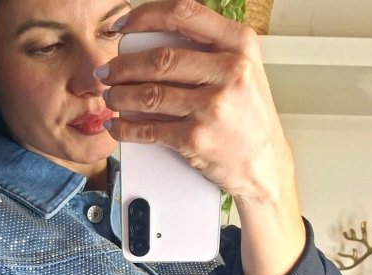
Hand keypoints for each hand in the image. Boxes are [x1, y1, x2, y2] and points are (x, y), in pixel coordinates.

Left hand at [99, 0, 298, 212]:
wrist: (265, 163)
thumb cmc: (248, 115)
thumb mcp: (242, 68)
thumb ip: (210, 47)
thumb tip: (155, 37)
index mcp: (239, 44)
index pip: (184, 14)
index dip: (145, 16)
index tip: (123, 27)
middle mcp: (229, 71)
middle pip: (159, 58)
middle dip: (122, 66)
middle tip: (107, 73)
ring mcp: (213, 106)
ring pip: (150, 94)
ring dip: (120, 97)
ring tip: (111, 98)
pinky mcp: (197, 139)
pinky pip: (150, 130)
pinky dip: (127, 129)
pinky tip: (118, 127)